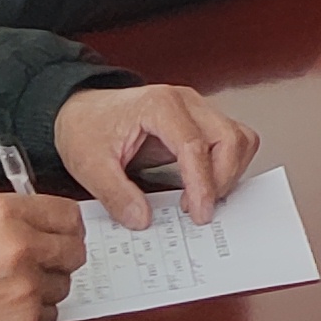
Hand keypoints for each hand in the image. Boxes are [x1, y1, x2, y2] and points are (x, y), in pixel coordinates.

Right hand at [0, 193, 85, 320]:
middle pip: (74, 251)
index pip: (68, 214)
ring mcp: (26, 285)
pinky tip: (4, 312)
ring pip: (63, 286)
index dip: (67, 227)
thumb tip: (44, 225)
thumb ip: (12, 219)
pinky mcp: (24, 320)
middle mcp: (21, 245)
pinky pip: (50, 317)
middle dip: (60, 260)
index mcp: (5, 213)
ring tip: (9, 292)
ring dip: (44, 291)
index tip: (63, 235)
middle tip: (41, 267)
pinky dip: (33, 318)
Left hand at [53, 82, 260, 228]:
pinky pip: (232, 141)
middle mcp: (186, 102)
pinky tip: (205, 185)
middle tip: (200, 209)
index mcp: (160, 105)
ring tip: (202, 198)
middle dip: (222, 179)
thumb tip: (143, 219)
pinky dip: (228, 165)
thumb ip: (116, 194)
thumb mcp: (89, 165)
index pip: (195, 145)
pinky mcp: (201, 122)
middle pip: (229, 137)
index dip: (202, 183)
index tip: (199, 212)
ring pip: (238, 138)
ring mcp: (197, 110)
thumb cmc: (86, 127)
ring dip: (229, 172)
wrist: (82, 109)